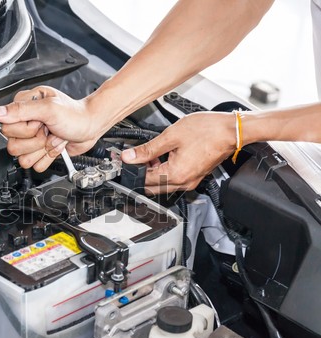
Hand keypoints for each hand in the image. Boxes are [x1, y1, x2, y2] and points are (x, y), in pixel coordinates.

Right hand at [0, 86, 99, 171]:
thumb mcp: (48, 108)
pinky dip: (48, 158)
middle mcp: (25, 123)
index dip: (26, 129)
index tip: (40, 123)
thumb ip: (21, 110)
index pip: (7, 128)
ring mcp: (32, 139)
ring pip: (22, 158)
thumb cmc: (74, 114)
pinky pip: (34, 165)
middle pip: (13, 146)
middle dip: (35, 141)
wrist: (91, 126)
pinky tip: (55, 146)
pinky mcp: (39, 151)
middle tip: (48, 131)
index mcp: (23, 108)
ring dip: (42, 150)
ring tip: (53, 138)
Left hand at [121, 112, 236, 193]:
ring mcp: (190, 182)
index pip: (143, 179)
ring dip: (154, 172)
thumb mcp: (171, 136)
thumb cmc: (208, 130)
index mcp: (175, 174)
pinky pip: (174, 180)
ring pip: (162, 184)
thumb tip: (129, 156)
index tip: (126, 160)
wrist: (233, 131)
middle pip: (151, 186)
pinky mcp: (195, 177)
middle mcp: (183, 183)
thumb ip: (147, 149)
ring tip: (153, 153)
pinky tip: (165, 156)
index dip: (132, 169)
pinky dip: (166, 171)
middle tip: (137, 156)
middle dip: (141, 173)